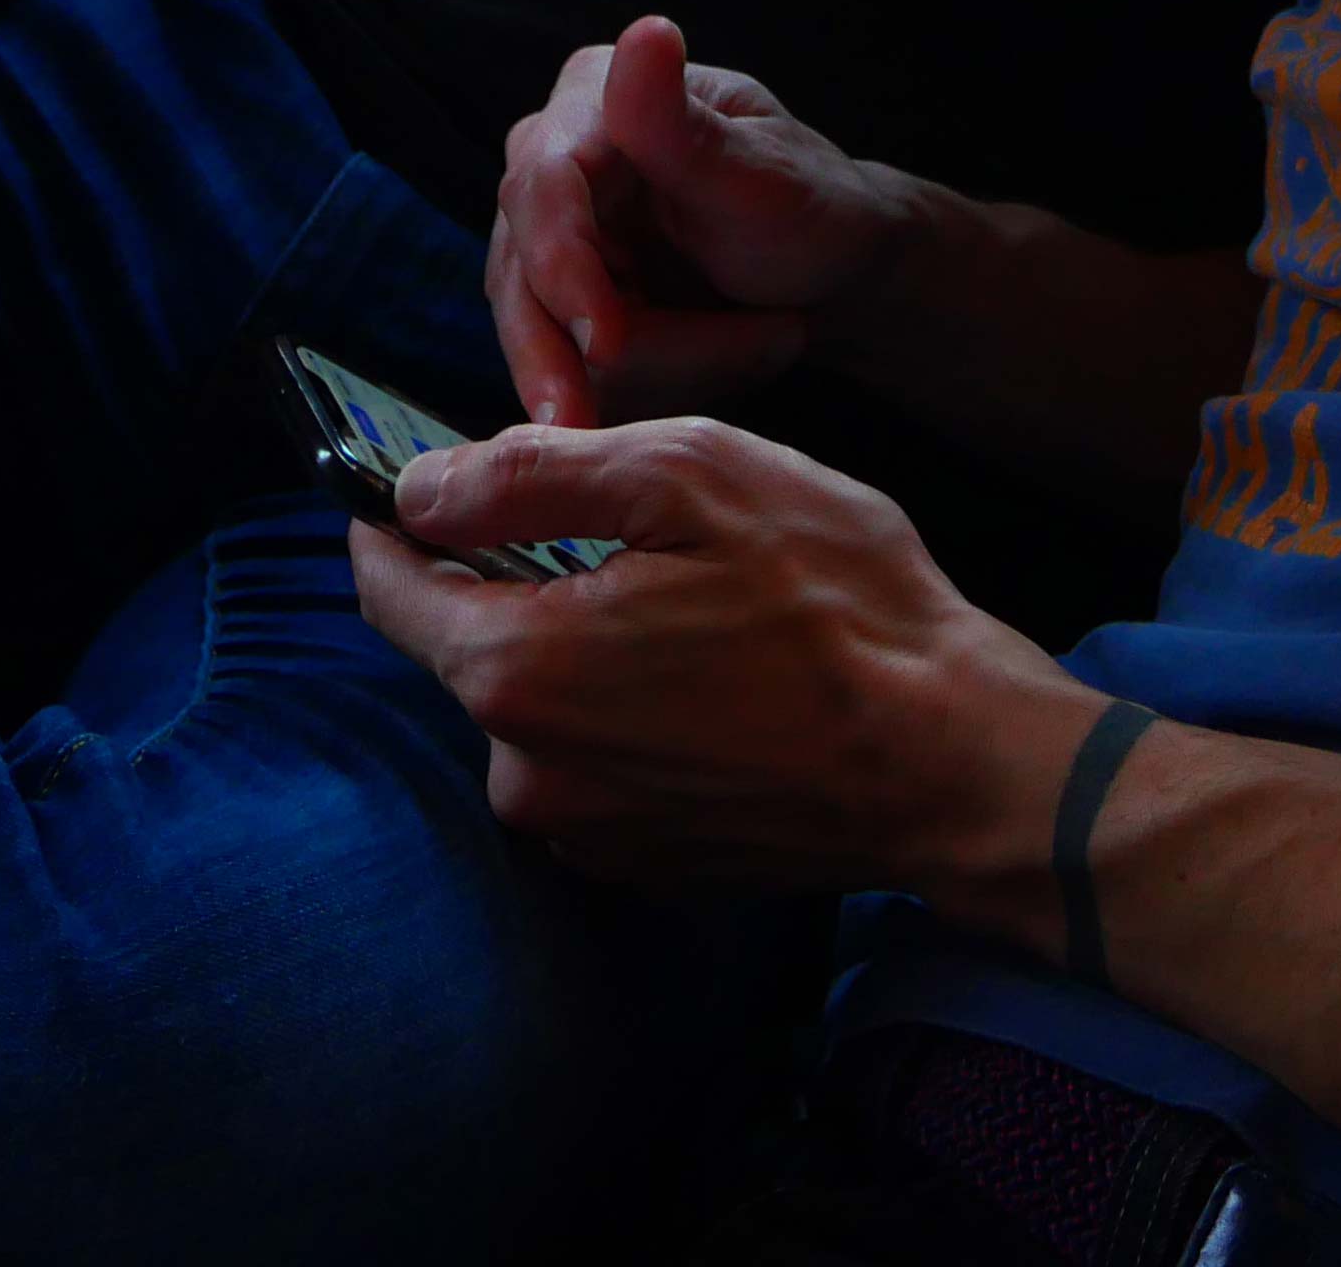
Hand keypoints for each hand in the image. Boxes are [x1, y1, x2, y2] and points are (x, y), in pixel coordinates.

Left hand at [350, 417, 1095, 904]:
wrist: (952, 762)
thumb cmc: (836, 602)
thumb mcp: (691, 477)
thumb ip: (530, 475)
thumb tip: (418, 487)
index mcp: (515, 667)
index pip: (388, 588)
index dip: (400, 521)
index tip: (430, 481)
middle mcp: (524, 772)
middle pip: (472, 646)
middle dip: (528, 582)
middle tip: (645, 537)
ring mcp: (584, 833)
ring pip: (542, 705)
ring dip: (590, 651)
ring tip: (706, 613)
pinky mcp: (643, 866)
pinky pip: (598, 765)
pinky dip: (635, 717)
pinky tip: (724, 683)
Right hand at [487, 16, 918, 425]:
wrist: (835, 272)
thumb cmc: (813, 207)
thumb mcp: (762, 173)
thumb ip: (683, 125)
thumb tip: (645, 32)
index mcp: (596, 95)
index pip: (544, 188)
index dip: (566, 271)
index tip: (607, 344)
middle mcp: (551, 156)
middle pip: (526, 274)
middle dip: (615, 346)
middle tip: (689, 395)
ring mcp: (546, 232)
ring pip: (541, 333)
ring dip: (652, 367)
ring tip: (761, 348)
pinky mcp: (555, 299)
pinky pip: (565, 365)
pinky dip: (642, 385)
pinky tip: (719, 368)